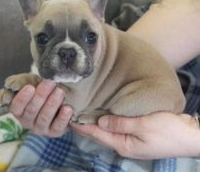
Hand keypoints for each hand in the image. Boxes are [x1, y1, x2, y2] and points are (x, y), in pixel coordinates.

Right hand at [9, 79, 72, 136]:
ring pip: (44, 118)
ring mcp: (41, 128)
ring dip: (52, 104)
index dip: (22, 98)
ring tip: (60, 92)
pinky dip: (63, 117)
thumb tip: (30, 75)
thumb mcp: (35, 85)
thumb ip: (29, 81)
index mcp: (20, 110)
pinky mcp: (54, 132)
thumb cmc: (44, 92)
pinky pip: (58, 127)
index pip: (16, 107)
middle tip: (50, 83)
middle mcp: (28, 121)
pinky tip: (68, 108)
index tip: (30, 87)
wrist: (60, 104)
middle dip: (41, 95)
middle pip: (32, 111)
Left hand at [70, 112, 199, 158]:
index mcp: (123, 144)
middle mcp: (124, 144)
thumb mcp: (144, 126)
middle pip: (100, 134)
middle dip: (86, 125)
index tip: (69, 119)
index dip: (83, 126)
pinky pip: (116, 126)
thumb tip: (100, 122)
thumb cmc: (167, 131)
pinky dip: (107, 121)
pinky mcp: (135, 133)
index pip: (97, 134)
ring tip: (83, 113)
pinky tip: (102, 114)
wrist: (189, 136)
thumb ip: (121, 124)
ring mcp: (130, 139)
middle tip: (72, 114)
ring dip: (95, 122)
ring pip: (107, 130)